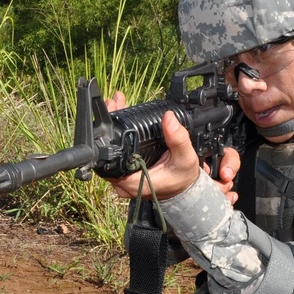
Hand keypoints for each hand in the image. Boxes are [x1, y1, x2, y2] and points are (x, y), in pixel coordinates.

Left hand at [104, 91, 239, 203]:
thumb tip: (168, 118)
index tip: (113, 113)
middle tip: (114, 103)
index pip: (110, 159)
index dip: (109, 136)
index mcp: (132, 182)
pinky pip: (117, 155)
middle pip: (108, 153)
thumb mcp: (185, 158)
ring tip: (116, 105)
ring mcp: (122, 180)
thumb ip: (177, 139)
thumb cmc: (183, 177)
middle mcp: (122, 183)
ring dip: (113, 130)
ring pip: (111, 153)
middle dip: (109, 127)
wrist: (185, 190)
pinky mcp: (125, 176)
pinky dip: (119, 138)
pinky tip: (121, 119)